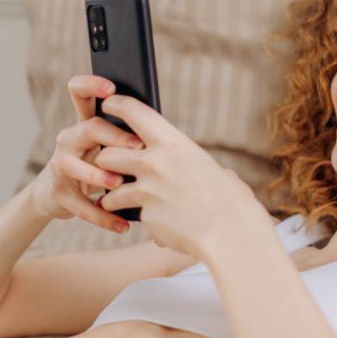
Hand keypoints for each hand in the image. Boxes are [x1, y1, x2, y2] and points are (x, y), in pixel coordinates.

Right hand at [29, 75, 144, 232]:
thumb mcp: (111, 145)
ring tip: (119, 184)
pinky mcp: (58, 192)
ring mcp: (60, 164)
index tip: (110, 87)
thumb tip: (166, 127)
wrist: (61, 197)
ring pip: (74, 164)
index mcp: (86, 122)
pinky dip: (102, 215)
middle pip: (88, 128)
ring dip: (99, 175)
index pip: (80, 93)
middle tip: (139, 147)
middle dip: (114, 136)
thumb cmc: (100, 164)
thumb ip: (131, 133)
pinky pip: (79, 203)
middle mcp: (70, 138)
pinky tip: (122, 225)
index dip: (91, 85)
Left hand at [92, 94, 264, 258]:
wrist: (230, 232)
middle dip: (107, 159)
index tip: (108, 105)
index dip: (116, 105)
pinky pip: (127, 212)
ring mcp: (146, 190)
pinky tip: (138, 221)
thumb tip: (192, 167)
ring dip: (109, 191)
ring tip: (115, 197)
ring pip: (109, 184)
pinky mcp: (144, 215)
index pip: (134, 112)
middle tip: (112, 164)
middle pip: (109, 152)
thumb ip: (191, 163)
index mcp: (173, 142)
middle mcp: (154, 162)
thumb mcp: (211, 168)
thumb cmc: (230, 199)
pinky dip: (130, 217)